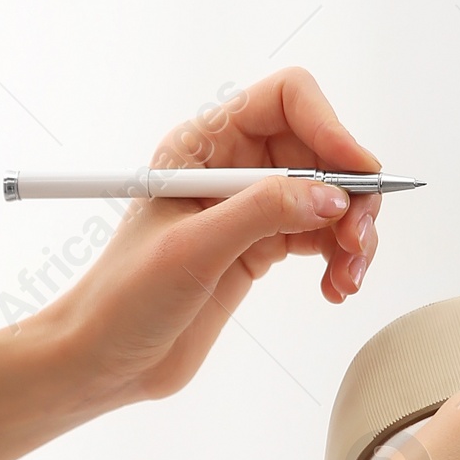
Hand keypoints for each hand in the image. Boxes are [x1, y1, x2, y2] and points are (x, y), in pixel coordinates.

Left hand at [39, 67, 384, 413]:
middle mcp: (230, 166)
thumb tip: (329, 196)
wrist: (102, 359)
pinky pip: (320, 235)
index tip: (357, 174)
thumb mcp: (191, 251)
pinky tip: (334, 287)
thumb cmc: (122, 299)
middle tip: (357, 241)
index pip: (286, 100)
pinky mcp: (260, 246)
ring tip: (347, 276)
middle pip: (320, 149)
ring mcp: (247, 207)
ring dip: (352, 231)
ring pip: (329, 196)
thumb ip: (261, 214)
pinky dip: (339, 258)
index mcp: (203, 145)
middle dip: (351, 191)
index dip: (329, 126)